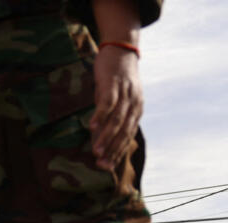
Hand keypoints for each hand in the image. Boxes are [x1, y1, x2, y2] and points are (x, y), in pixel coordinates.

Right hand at [89, 45, 141, 169]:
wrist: (122, 49)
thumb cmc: (117, 77)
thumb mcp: (118, 98)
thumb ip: (111, 116)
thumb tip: (99, 135)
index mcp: (136, 110)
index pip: (128, 136)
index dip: (117, 152)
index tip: (106, 167)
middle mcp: (134, 104)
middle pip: (124, 131)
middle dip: (112, 150)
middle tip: (101, 165)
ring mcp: (125, 94)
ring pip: (117, 120)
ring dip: (106, 137)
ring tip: (96, 151)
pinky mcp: (114, 85)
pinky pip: (108, 103)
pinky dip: (100, 115)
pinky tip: (91, 126)